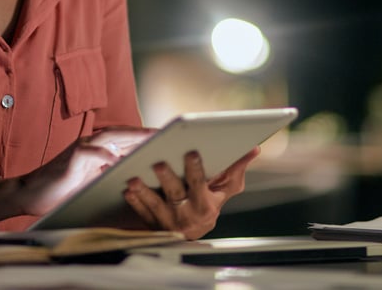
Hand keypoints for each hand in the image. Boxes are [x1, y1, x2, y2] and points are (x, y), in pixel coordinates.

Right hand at [17, 127, 155, 217]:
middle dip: (144, 133)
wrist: (30, 193)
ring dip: (130, 137)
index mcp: (98, 150)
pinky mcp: (70, 159)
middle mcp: (91, 144)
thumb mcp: (91, 181)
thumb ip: (109, 173)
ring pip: (109, 138)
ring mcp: (80, 149)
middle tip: (166, 133)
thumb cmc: (62, 189)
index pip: (125, 139)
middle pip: (122, 134)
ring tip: (149, 138)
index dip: (144, 137)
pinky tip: (115, 157)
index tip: (166, 137)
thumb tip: (135, 175)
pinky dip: (102, 155)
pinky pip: (88, 154)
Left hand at [122, 146, 260, 239]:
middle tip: (158, 162)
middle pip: (175, 193)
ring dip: (144, 192)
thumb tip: (253, 148)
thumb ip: (235, 169)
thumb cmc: (209, 202)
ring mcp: (168, 220)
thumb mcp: (225, 189)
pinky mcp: (153, 224)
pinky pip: (142, 214)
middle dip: (167, 178)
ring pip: (155, 205)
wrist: (192, 232)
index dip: (196, 169)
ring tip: (134, 180)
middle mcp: (186, 213)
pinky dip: (135, 202)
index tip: (192, 152)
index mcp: (205, 203)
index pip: (200, 183)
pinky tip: (128, 190)